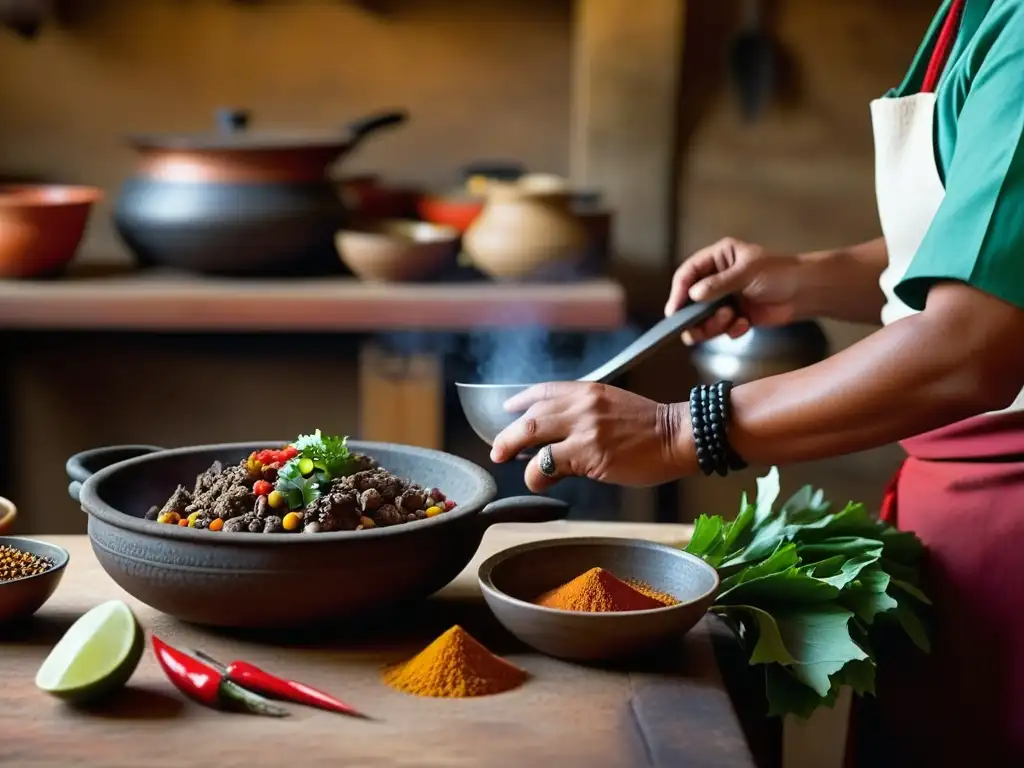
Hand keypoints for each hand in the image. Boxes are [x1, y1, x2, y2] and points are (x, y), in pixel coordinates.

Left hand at [489, 382, 694, 491]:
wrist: (679, 435)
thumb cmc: (650, 426)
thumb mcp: (613, 405)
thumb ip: (584, 414)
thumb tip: (556, 437)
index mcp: (588, 390)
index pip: (543, 390)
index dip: (520, 401)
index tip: (508, 410)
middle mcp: (582, 404)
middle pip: (530, 414)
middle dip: (508, 432)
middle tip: (498, 447)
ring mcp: (585, 428)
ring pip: (532, 434)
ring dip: (512, 448)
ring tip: (505, 459)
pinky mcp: (590, 453)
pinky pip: (548, 463)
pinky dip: (536, 474)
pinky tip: (539, 481)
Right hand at [665, 238, 803, 343]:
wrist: (805, 293)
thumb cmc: (780, 273)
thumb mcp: (746, 273)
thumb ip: (718, 284)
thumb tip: (693, 295)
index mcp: (718, 258)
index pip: (688, 274)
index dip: (679, 292)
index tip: (675, 311)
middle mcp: (717, 278)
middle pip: (690, 300)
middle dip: (695, 315)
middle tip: (699, 326)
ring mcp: (725, 299)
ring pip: (702, 318)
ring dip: (713, 324)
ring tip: (731, 320)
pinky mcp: (734, 316)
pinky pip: (719, 329)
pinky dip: (729, 330)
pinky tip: (744, 325)